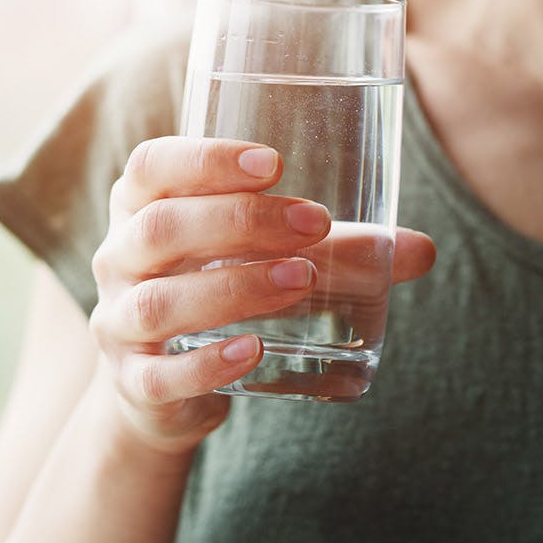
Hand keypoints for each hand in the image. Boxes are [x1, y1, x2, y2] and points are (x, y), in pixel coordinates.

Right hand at [88, 137, 434, 455]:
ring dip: (233, 287)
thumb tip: (423, 250)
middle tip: (313, 223)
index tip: (274, 163)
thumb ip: (341, 249)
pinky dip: (206, 364)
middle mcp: (119, 258)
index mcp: (144, 207)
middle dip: (239, 221)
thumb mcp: (269, 256)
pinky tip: (253, 351)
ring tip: (300, 279)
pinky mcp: (135, 382)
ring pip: (159, 301)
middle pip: (159, 228)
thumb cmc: (222, 288)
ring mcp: (119, 323)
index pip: (153, 166)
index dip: (205, 158)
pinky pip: (159, 375)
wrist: (166, 384)